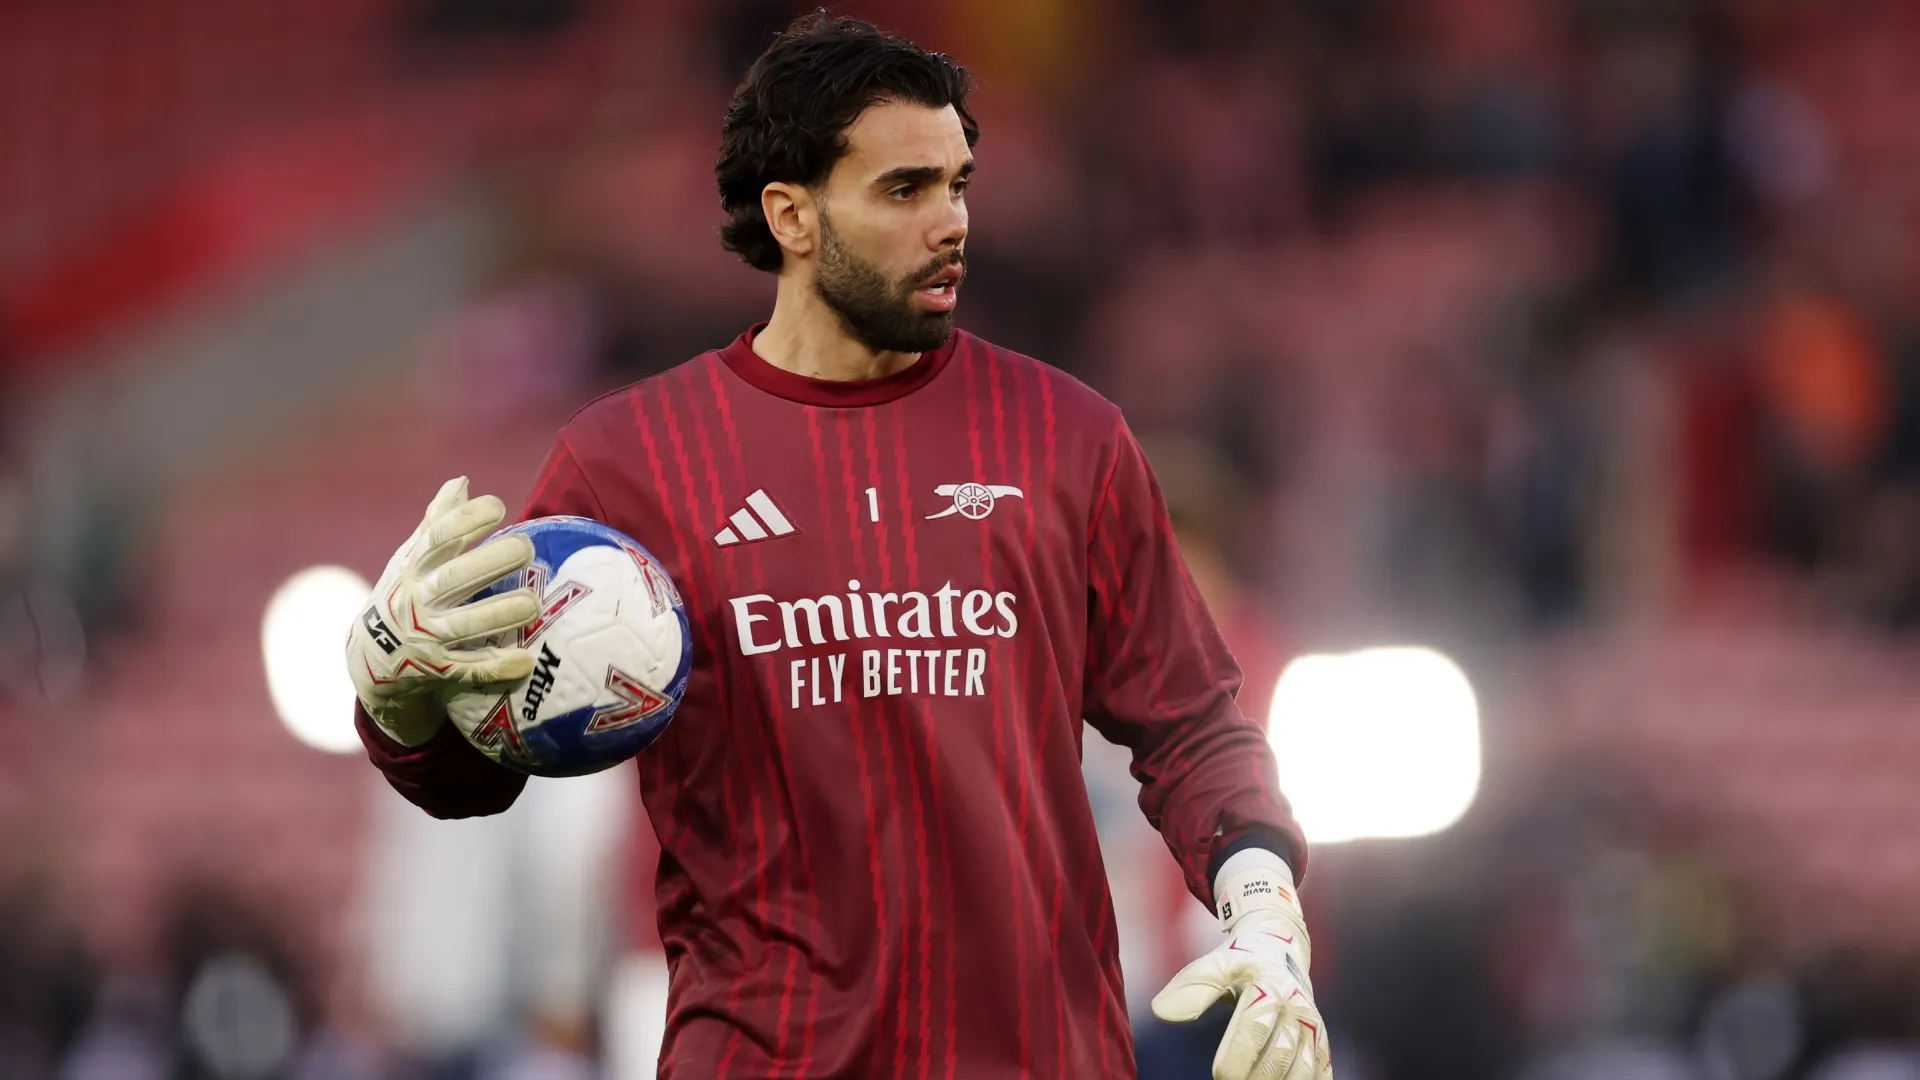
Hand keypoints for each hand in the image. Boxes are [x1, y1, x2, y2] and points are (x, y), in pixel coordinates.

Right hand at [347, 477, 539, 745]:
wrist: (369, 659)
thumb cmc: (403, 594)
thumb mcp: (410, 559)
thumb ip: (437, 523)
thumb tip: (462, 482)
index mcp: (413, 567)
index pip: (437, 537)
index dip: (467, 520)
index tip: (498, 507)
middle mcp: (417, 600)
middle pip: (453, 579)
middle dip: (491, 562)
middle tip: (526, 549)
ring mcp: (426, 637)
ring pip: (464, 626)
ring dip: (500, 614)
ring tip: (533, 603)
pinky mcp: (438, 671)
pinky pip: (469, 670)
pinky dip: (497, 667)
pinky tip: (526, 660)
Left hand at [1152, 851, 1332, 1079]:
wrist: (1280, 950)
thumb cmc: (1241, 963)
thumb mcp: (1215, 965)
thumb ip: (1191, 988)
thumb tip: (1162, 1011)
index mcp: (1270, 986)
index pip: (1255, 1025)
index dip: (1238, 1054)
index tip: (1219, 1075)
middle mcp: (1297, 1007)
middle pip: (1280, 1055)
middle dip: (1256, 1078)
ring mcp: (1313, 1027)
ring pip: (1303, 1069)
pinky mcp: (1321, 1043)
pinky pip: (1320, 1072)